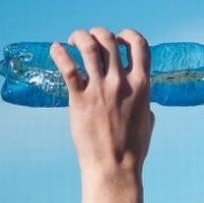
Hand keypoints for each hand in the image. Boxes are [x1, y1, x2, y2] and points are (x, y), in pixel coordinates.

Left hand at [50, 27, 154, 181]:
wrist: (114, 168)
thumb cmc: (133, 150)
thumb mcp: (147, 124)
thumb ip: (145, 107)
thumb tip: (145, 104)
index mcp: (142, 86)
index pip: (139, 45)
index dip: (129, 35)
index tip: (120, 40)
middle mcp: (121, 83)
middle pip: (109, 40)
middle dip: (99, 34)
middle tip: (90, 42)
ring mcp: (100, 89)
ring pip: (88, 46)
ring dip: (79, 37)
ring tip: (72, 41)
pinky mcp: (79, 99)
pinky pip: (67, 66)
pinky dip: (59, 53)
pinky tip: (56, 50)